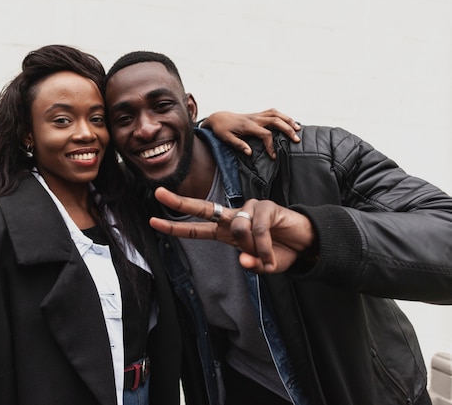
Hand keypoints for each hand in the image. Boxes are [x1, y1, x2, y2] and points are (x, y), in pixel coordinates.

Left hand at [148, 187, 315, 273]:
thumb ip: (252, 265)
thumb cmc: (280, 252)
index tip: (153, 222)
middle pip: (203, 208)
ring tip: (266, 257)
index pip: (197, 229)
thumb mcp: (263, 265)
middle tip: (158, 194)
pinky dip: (264, 248)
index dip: (175, 227)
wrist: (306, 244)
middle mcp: (234, 217)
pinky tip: (273, 255)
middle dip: (180, 202)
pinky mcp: (265, 207)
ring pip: (238, 228)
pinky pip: (258, 230)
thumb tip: (244, 263)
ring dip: (251, 248)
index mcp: (227, 232)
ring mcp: (249, 209)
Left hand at [202, 109, 299, 158]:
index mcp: (248, 126)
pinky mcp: (257, 114)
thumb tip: (250, 153)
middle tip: (296, 139)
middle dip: (287, 129)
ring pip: (276, 114)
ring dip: (288, 120)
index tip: (274, 156)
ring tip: (298, 128)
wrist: (218, 118)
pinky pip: (272, 112)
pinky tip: (289, 121)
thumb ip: (239, 145)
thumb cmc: (222, 130)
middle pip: (276, 121)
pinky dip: (282, 115)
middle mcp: (255, 118)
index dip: (271, 145)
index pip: (265, 134)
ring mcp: (257, 115)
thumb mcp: (226, 139)